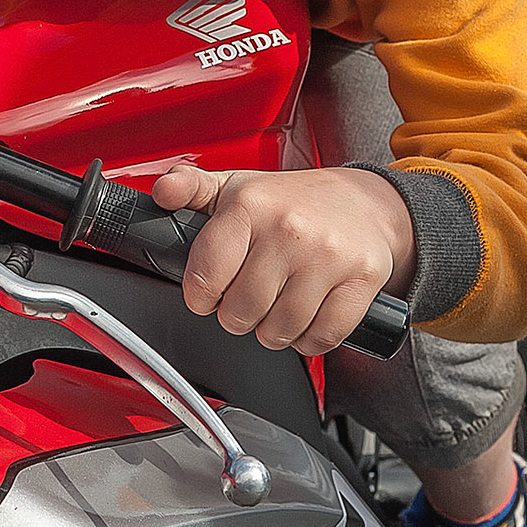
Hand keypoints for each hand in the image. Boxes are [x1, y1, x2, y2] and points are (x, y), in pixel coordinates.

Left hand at [149, 164, 414, 356]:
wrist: (364, 202)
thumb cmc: (291, 200)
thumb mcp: (235, 186)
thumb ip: (190, 188)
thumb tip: (162, 192)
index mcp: (249, 206)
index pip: (206, 275)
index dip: (200, 296)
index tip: (207, 296)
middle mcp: (287, 229)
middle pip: (242, 310)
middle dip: (236, 317)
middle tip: (243, 304)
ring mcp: (327, 255)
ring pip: (281, 329)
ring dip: (271, 333)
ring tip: (271, 312)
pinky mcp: (361, 279)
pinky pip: (323, 336)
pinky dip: (309, 340)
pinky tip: (303, 321)